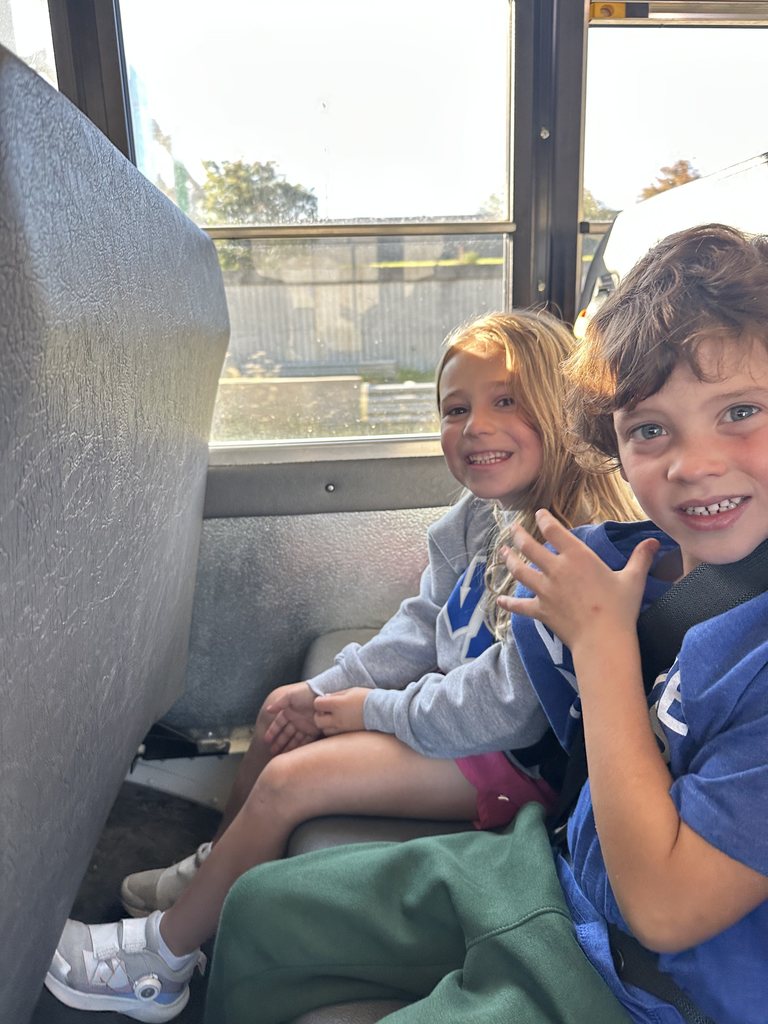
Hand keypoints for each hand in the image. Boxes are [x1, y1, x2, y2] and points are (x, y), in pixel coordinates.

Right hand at [262, 682, 321, 754]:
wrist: (324, 693)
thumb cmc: (306, 693)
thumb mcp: (290, 696)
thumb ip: (279, 704)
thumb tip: (268, 710)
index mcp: (290, 711)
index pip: (279, 723)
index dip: (272, 731)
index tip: (266, 740)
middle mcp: (297, 720)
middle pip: (286, 733)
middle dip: (279, 742)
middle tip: (272, 751)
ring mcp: (305, 726)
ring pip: (294, 739)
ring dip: (287, 746)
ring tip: (280, 755)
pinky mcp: (314, 730)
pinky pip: (305, 741)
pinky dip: (299, 747)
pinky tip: (293, 754)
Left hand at [313, 687, 368, 735]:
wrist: (382, 711)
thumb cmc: (367, 698)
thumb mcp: (350, 691)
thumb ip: (335, 695)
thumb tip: (325, 699)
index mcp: (338, 704)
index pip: (317, 704)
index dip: (319, 702)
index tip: (325, 701)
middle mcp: (338, 718)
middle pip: (318, 720)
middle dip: (320, 715)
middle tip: (327, 711)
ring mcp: (343, 729)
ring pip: (325, 730)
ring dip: (326, 725)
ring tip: (334, 719)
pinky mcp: (348, 735)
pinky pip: (334, 736)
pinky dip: (334, 731)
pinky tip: (341, 724)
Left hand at [497, 509, 658, 655]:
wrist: (603, 639)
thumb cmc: (620, 608)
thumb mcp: (633, 580)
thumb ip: (640, 558)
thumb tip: (654, 540)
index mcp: (577, 556)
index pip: (554, 531)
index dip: (543, 520)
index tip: (538, 514)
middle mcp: (557, 569)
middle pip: (529, 547)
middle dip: (518, 536)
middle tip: (511, 529)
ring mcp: (545, 590)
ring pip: (520, 571)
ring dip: (509, 560)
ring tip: (503, 552)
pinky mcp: (540, 610)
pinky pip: (520, 604)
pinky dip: (509, 602)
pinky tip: (500, 599)